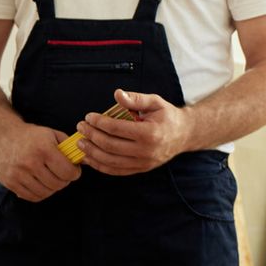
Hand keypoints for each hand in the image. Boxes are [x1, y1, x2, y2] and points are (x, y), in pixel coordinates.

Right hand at [0, 121, 80, 201]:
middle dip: (65, 180)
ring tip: (52, 178)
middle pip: (57, 184)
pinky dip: (40, 193)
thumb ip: (69, 147)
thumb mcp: (52, 134)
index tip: (74, 170)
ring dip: (53, 188)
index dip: (75, 173)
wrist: (3, 136)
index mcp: (44, 149)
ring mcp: (18, 174)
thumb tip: (86, 160)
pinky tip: (41, 184)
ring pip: (45, 192)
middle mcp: (30, 162)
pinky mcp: (10, 182)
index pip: (67, 172)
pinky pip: (32, 197)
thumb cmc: (32, 136)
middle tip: (63, 174)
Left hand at [73, 89, 192, 175]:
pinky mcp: (140, 169)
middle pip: (110, 146)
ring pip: (110, 161)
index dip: (99, 123)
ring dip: (92, 152)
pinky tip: (89, 157)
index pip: (117, 129)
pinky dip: (100, 166)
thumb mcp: (155, 102)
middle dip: (92, 136)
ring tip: (80, 143)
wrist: (184, 134)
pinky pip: (116, 171)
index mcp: (150, 133)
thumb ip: (136, 99)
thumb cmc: (168, 116)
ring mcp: (143, 163)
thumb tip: (117, 94)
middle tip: (81, 127)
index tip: (89, 116)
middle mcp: (146, 151)